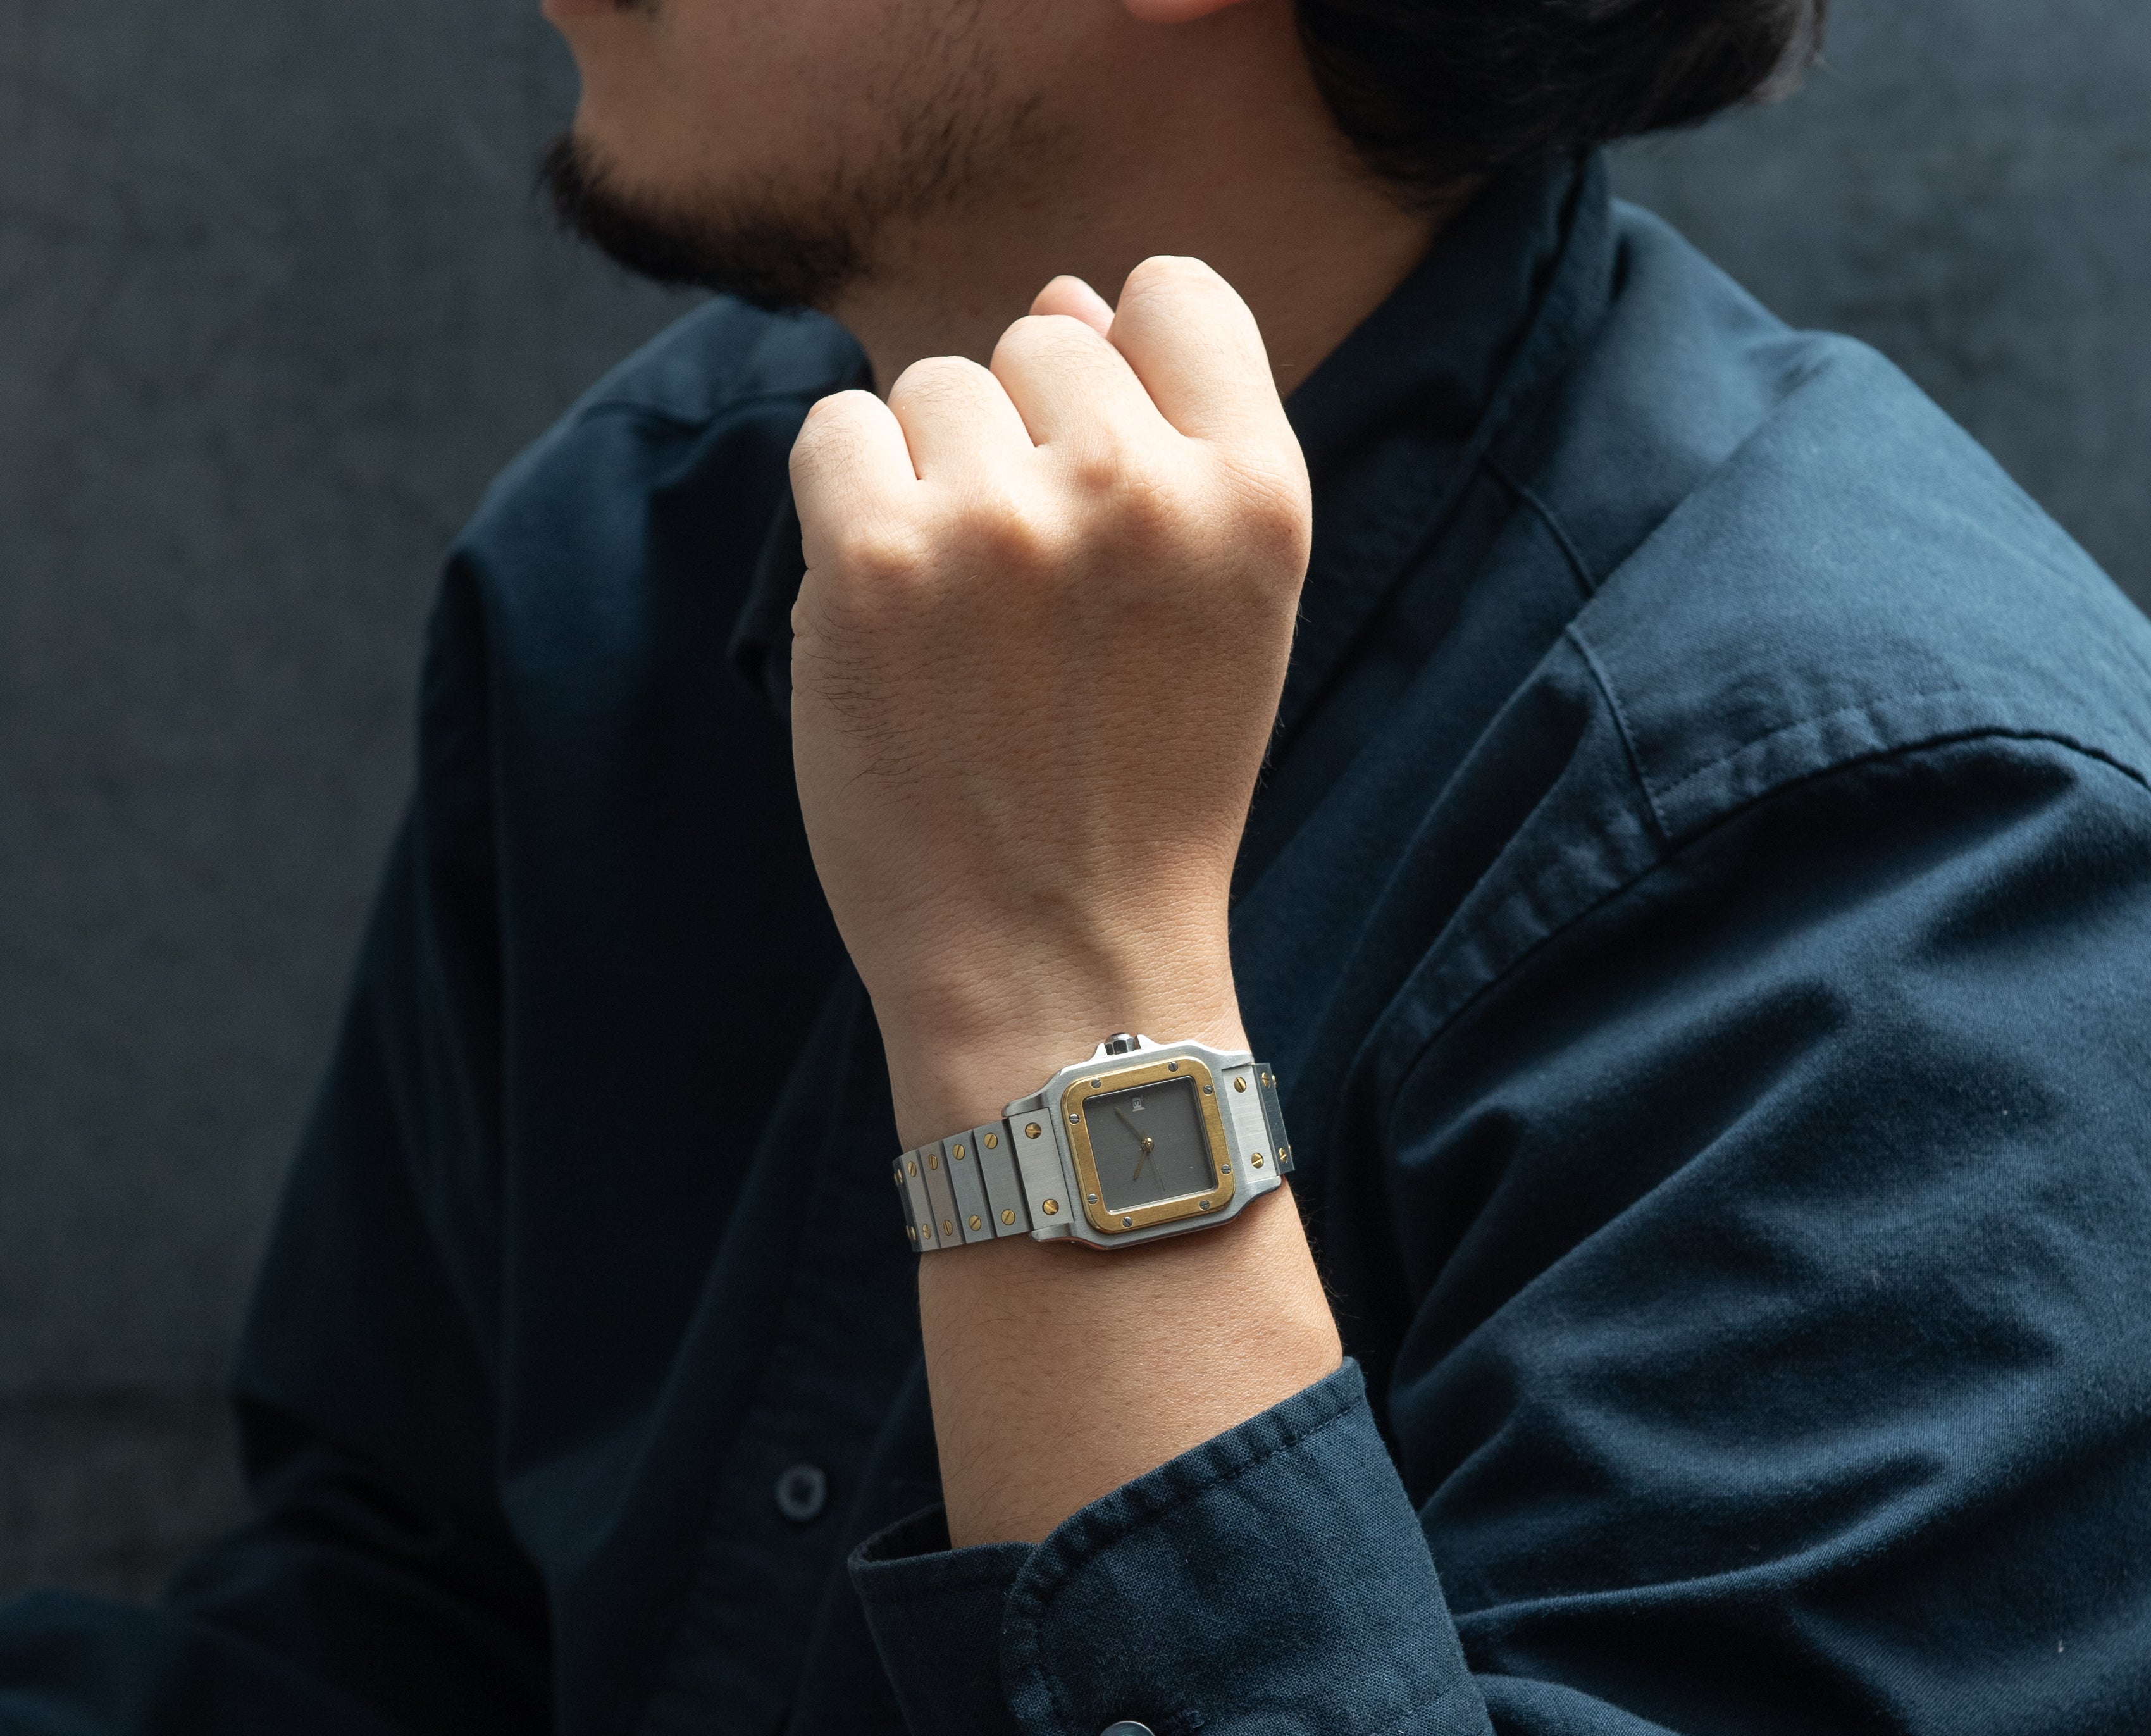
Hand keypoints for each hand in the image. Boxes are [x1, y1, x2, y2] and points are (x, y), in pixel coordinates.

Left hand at [785, 259, 1312, 1143]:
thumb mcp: (1221, 620)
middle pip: (1037, 339)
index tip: (1101, 486)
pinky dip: (846, 512)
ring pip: (931, 387)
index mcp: (1259, 495)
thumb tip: (1068, 292)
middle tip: (1033, 609)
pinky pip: (834, 432)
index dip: (1123, 370)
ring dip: (929, 483)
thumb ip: (1167, 445)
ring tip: (964, 628)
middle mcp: (1140, 486)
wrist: (1057, 971)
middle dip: (1020, 446)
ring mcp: (1003, 519)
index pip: (1172, 294)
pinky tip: (891, 619)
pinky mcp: (877, 559)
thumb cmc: (1139, 801)